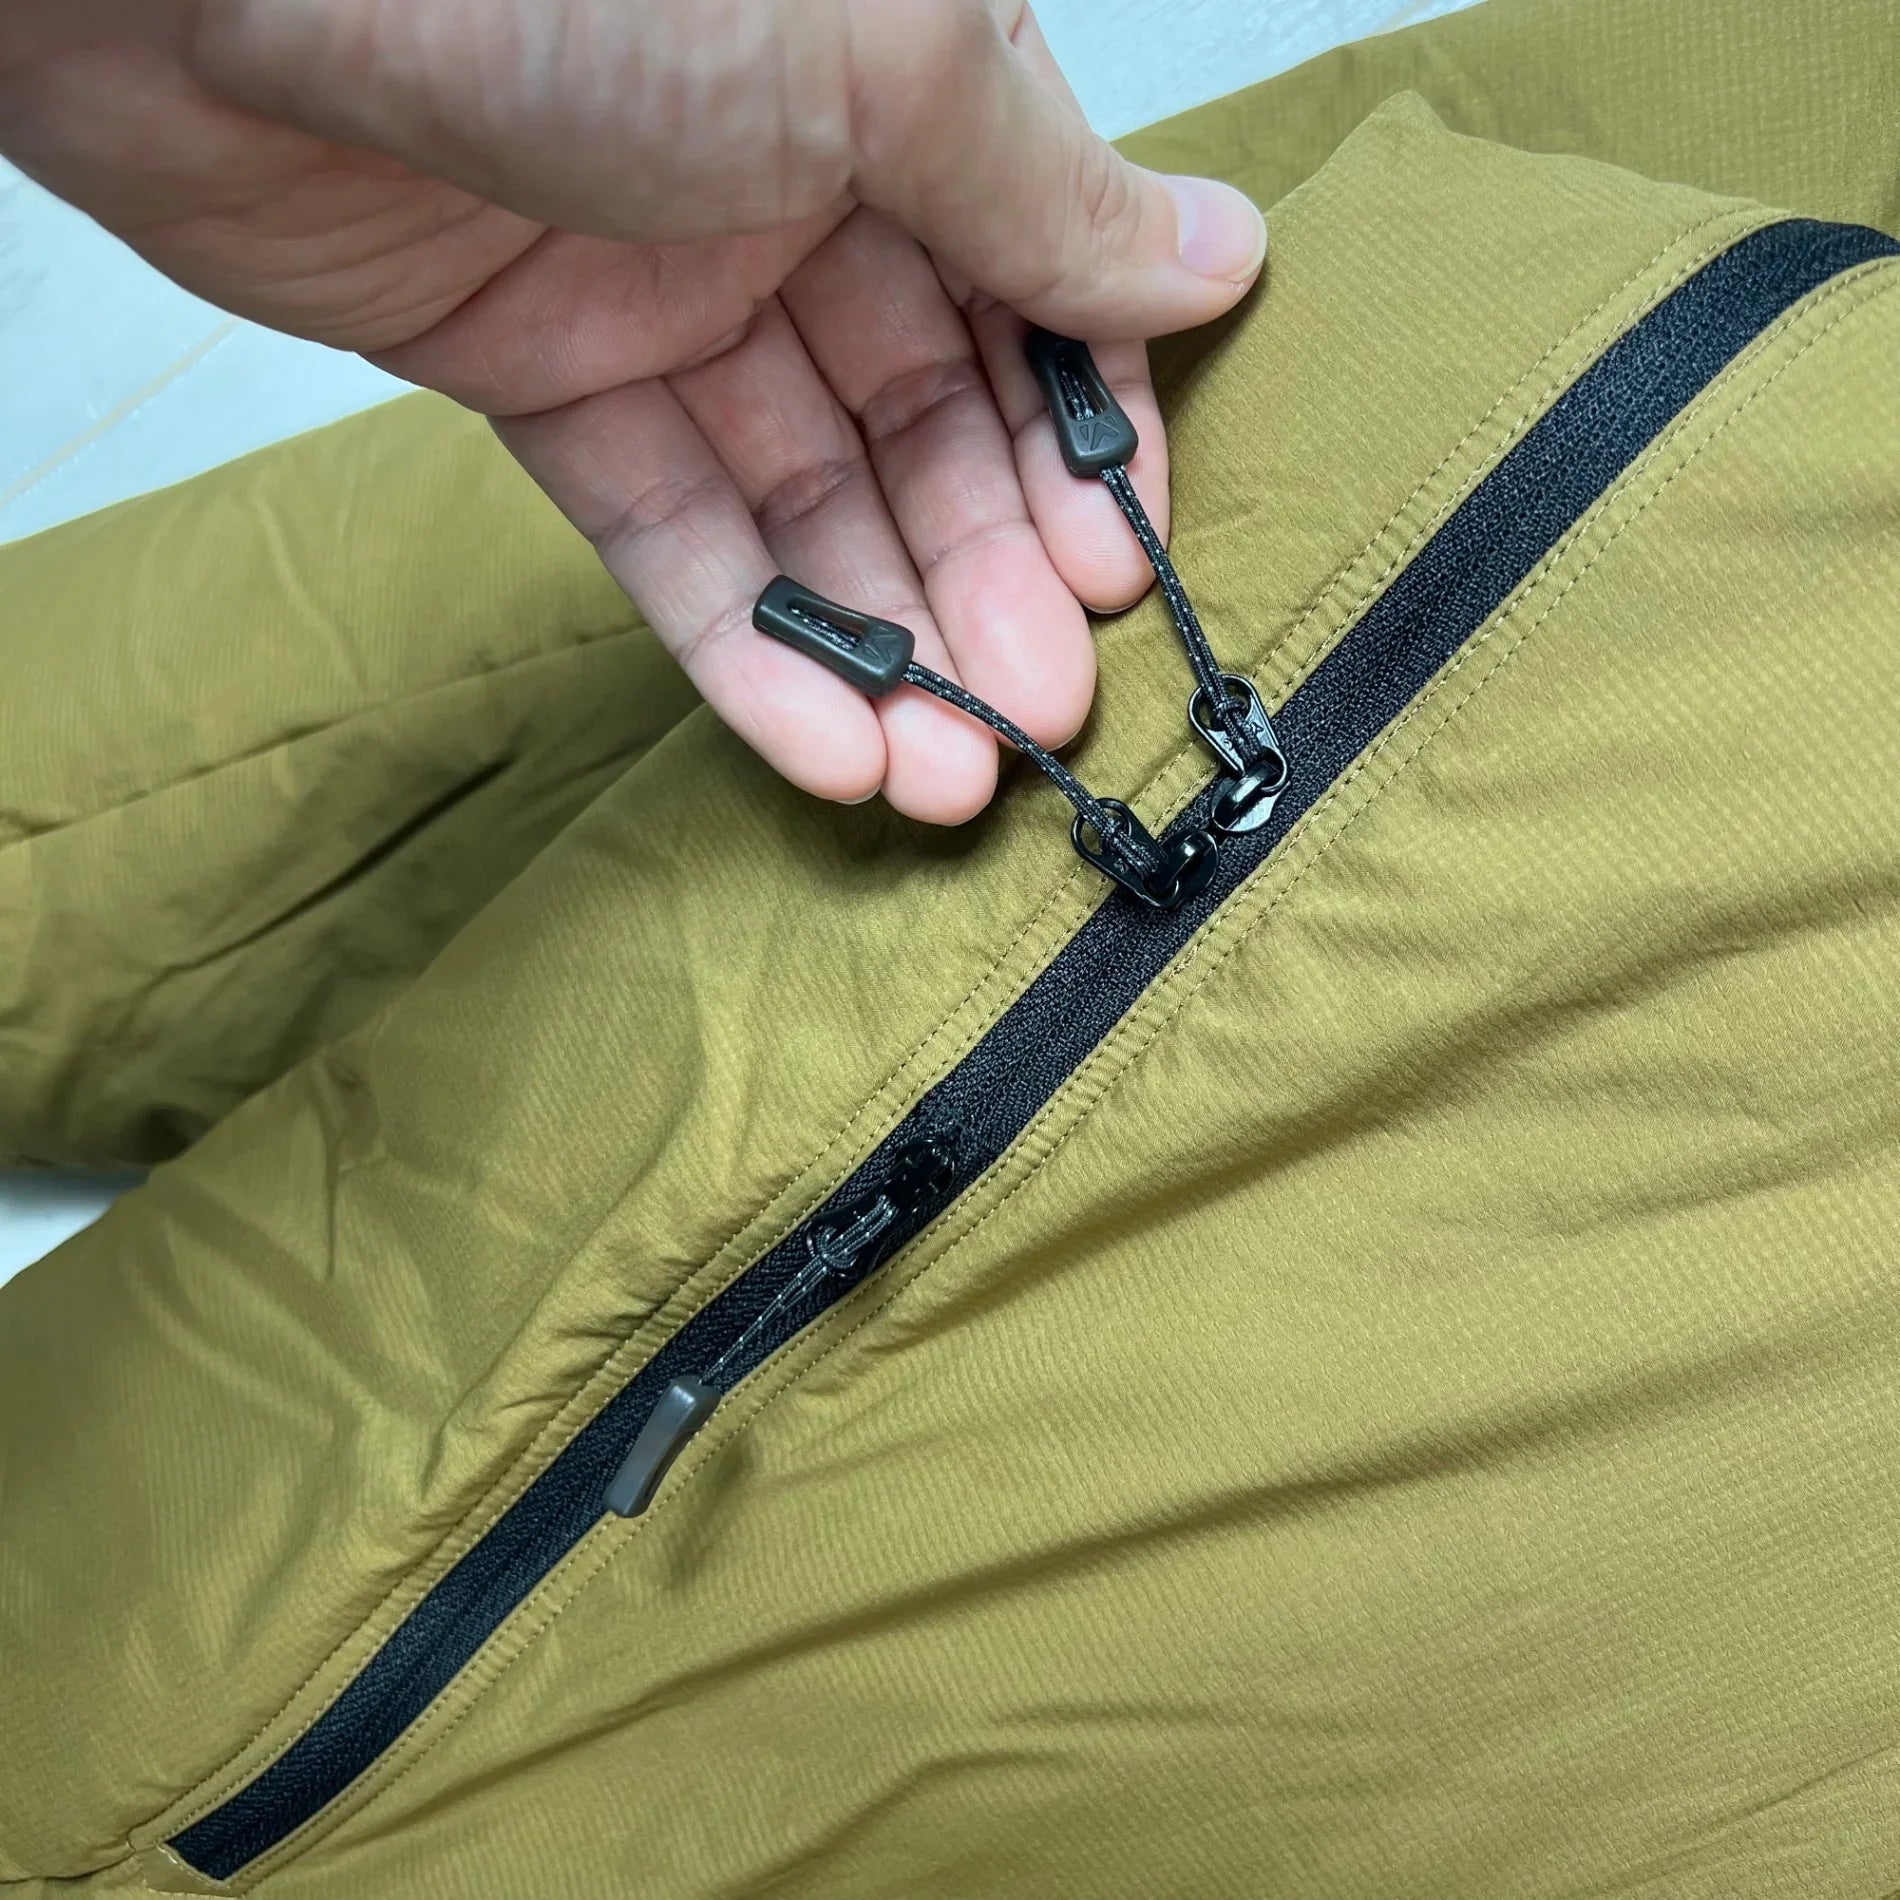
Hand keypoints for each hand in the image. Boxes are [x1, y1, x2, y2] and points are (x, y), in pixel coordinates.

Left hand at [0, 0, 1265, 820]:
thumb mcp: (878, 50)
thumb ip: (1041, 187)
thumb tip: (1208, 257)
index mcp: (900, 90)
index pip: (1033, 297)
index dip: (1083, 447)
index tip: (1117, 578)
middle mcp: (796, 185)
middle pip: (923, 425)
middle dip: (987, 580)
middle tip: (1040, 719)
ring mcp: (663, 285)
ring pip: (804, 500)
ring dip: (882, 647)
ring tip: (945, 779)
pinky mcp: (537, 371)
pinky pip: (665, 524)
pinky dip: (744, 643)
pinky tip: (823, 748)